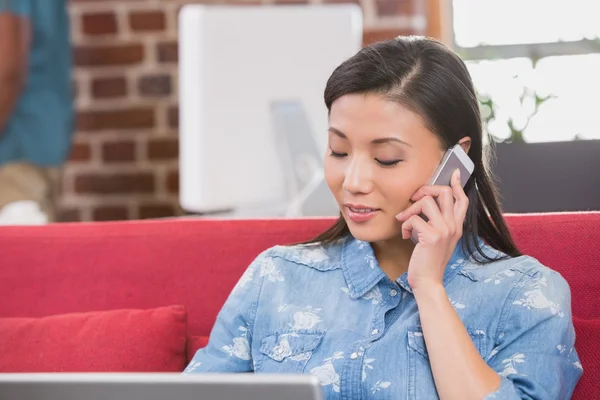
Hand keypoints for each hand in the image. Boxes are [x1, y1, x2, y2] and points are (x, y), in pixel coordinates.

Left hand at [395, 169, 468, 290]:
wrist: (428, 281)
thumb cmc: (428, 261)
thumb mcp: (437, 240)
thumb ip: (436, 223)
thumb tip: (424, 205)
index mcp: (456, 227)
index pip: (462, 200)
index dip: (458, 185)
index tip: (455, 173)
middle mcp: (453, 226)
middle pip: (444, 193)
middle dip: (425, 190)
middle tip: (414, 198)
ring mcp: (444, 230)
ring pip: (426, 201)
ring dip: (411, 209)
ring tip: (405, 221)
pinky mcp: (432, 236)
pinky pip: (414, 218)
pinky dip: (405, 225)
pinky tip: (406, 236)